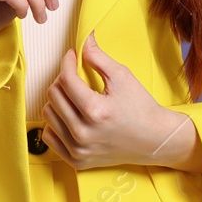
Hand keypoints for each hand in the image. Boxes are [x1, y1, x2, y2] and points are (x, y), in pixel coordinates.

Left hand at [40, 33, 201, 171]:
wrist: (154, 140)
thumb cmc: (141, 107)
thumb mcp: (122, 76)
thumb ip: (98, 57)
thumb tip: (82, 40)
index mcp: (95, 111)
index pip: (66, 80)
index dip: (66, 62)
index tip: (71, 56)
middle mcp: (83, 133)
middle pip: (53, 96)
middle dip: (62, 79)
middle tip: (75, 76)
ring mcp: (79, 149)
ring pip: (48, 115)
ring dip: (58, 101)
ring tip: (74, 96)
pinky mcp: (77, 160)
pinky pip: (49, 137)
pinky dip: (56, 123)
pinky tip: (70, 116)